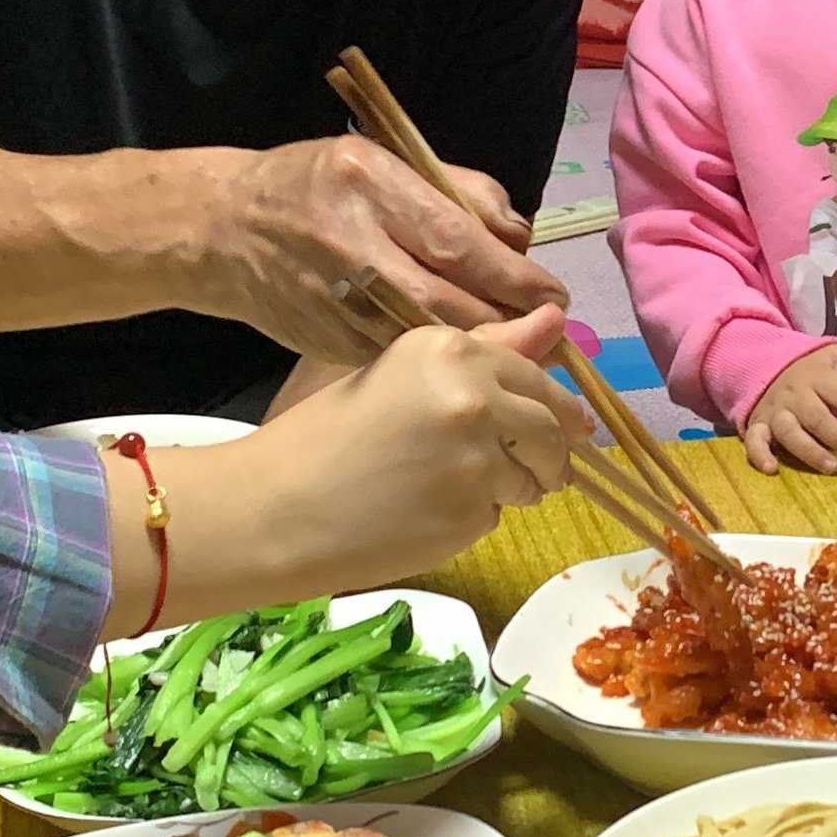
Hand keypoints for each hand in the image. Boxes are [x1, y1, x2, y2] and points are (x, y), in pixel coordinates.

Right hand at [135, 306, 590, 628]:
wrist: (272, 508)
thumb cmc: (323, 437)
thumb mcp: (401, 375)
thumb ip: (487, 350)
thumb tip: (558, 320)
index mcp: (450, 349)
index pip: (535, 375)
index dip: (552, 405)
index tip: (565, 423)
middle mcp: (473, 396)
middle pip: (550, 428)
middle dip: (549, 454)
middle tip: (531, 469)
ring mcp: (477, 458)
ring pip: (533, 477)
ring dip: (513, 487)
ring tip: (448, 487)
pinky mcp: (471, 513)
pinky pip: (498, 513)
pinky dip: (475, 516)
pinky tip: (425, 512)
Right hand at [205, 136, 564, 361]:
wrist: (221, 229)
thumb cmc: (315, 185)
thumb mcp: (385, 161)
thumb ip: (460, 193)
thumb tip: (521, 240)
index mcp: (369, 185)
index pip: (459, 241)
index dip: (515, 277)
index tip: (555, 296)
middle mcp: (350, 244)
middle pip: (450, 301)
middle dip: (511, 322)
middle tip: (553, 331)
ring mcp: (336, 300)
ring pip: (429, 340)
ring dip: (484, 351)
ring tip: (527, 349)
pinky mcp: (328, 342)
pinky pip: (400, 358)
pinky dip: (441, 364)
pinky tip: (471, 362)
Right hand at [744, 340, 836, 474]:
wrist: (765, 367)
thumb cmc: (810, 368)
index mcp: (819, 375)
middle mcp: (796, 393)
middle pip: (819, 418)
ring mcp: (776, 410)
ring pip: (790, 432)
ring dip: (810, 451)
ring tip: (833, 468)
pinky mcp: (758, 424)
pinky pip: (754, 440)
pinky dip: (760, 455)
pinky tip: (772, 469)